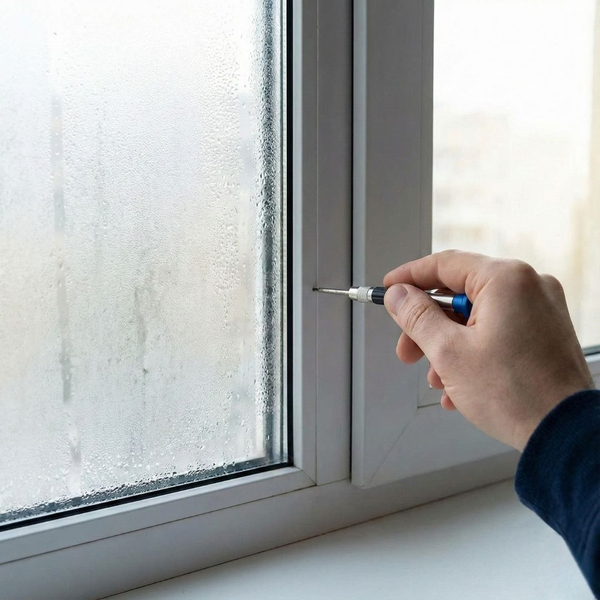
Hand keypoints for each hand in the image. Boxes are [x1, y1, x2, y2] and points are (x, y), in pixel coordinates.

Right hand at [383, 250, 593, 450]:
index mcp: (506, 279)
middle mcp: (529, 285)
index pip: (444, 264)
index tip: (390, 289)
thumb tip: (399, 295)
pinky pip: (498, 330)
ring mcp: (542, 308)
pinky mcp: (546, 331)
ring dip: (449, 345)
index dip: (409, 277)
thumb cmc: (514, 394)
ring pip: (477, 315)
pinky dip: (474, 350)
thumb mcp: (448, 352)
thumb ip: (417, 316)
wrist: (565, 433)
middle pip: (459, 293)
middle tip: (408, 350)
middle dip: (428, 326)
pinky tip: (461, 384)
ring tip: (439, 378)